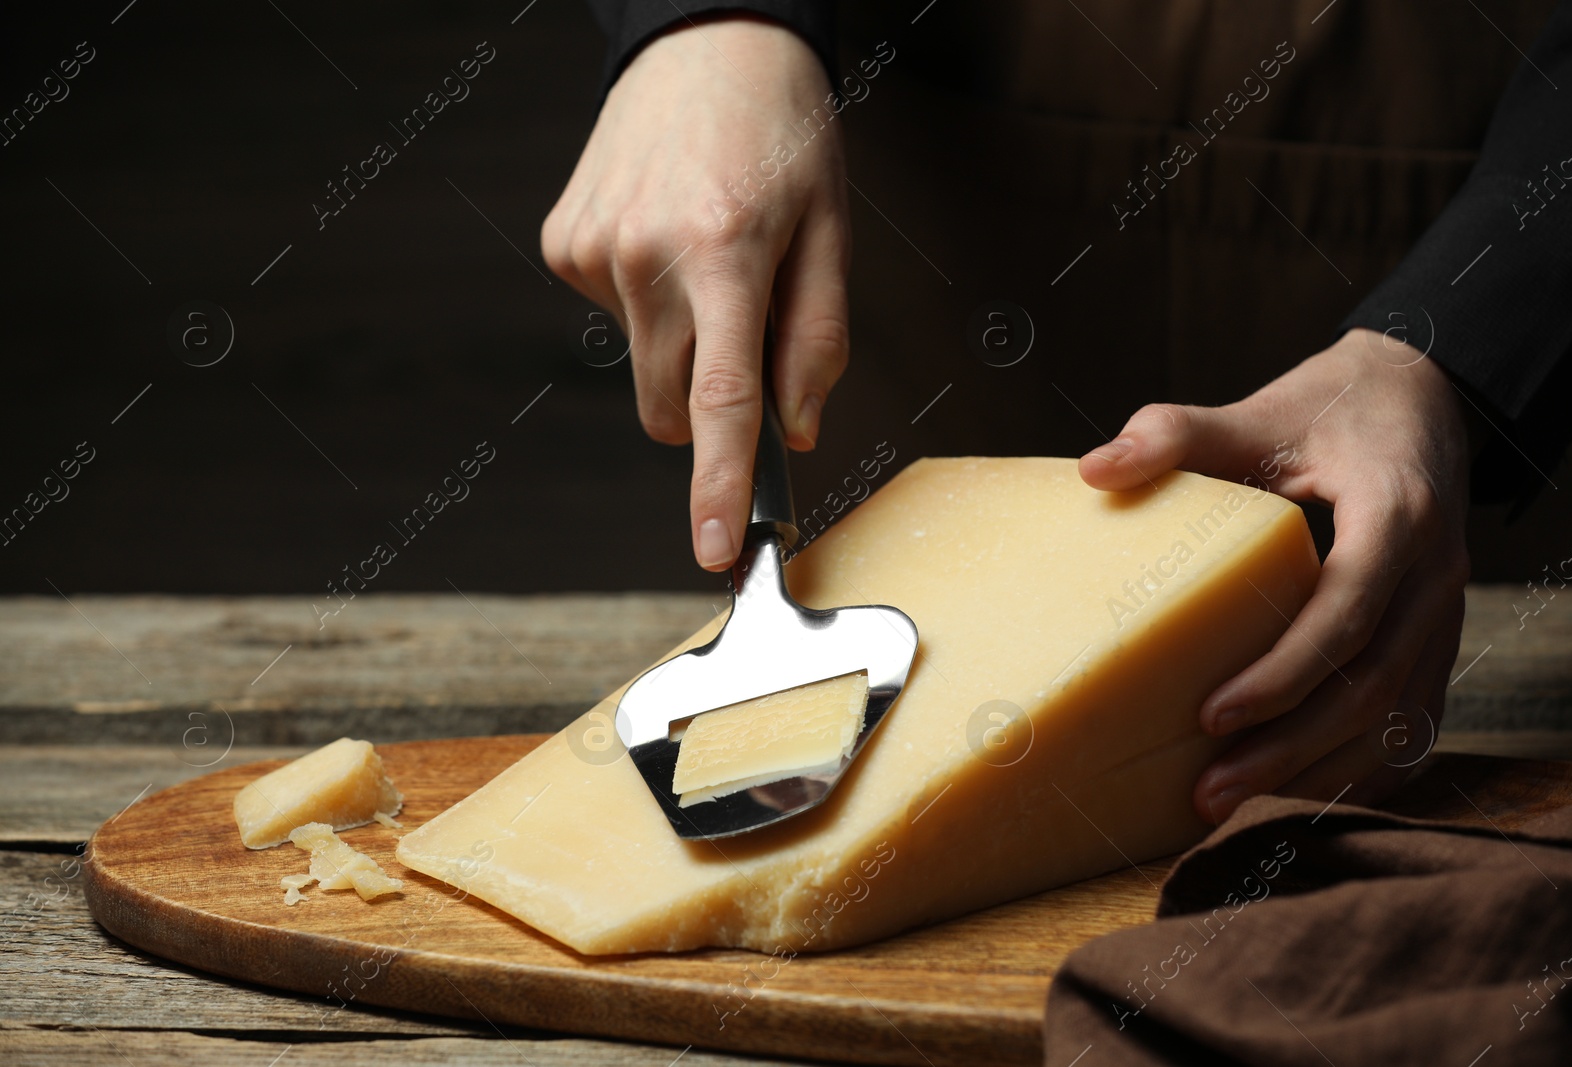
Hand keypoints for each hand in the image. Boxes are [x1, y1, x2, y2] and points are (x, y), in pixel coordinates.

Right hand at [542, 17, 849, 569]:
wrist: (702, 40)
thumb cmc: (784, 136)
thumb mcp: (831, 229)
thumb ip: (816, 338)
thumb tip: (793, 432)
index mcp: (725, 252)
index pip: (722, 398)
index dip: (720, 484)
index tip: (714, 551)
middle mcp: (645, 256)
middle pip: (675, 405)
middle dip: (713, 401)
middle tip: (748, 325)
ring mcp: (592, 251)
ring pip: (644, 366)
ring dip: (681, 343)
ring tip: (706, 256)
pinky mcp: (562, 244)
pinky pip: (613, 319)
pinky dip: (646, 301)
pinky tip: (665, 235)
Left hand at [1078, 328, 1472, 822]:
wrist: (1422, 398)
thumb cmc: (1331, 407)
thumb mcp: (1259, 411)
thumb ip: (1177, 434)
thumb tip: (1093, 470)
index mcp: (1396, 514)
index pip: (1347, 610)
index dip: (1283, 671)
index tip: (1211, 715)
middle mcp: (1436, 574)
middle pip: (1372, 683)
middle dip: (1291, 746)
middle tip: (1210, 791)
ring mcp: (1446, 613)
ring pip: (1397, 716)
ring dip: (1321, 770)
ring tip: (1237, 808)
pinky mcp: (1439, 638)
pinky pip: (1414, 720)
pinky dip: (1364, 768)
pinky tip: (1303, 799)